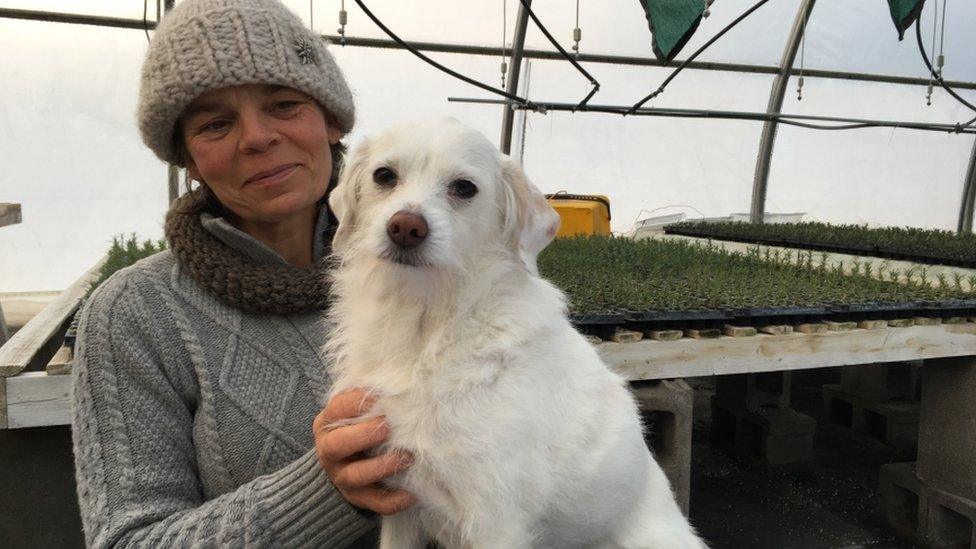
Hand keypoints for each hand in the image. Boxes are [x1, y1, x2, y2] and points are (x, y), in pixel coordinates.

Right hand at [313, 388, 415, 514]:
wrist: (343, 465)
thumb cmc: (356, 428)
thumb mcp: (354, 411)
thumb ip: (367, 398)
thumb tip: (398, 380)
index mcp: (327, 424)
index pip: (337, 408)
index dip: (359, 401)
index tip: (384, 396)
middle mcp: (329, 451)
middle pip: (338, 445)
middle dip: (364, 435)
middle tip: (388, 427)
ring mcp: (341, 477)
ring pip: (356, 476)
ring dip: (382, 466)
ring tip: (407, 457)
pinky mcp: (358, 498)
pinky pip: (375, 503)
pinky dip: (394, 500)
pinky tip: (412, 493)